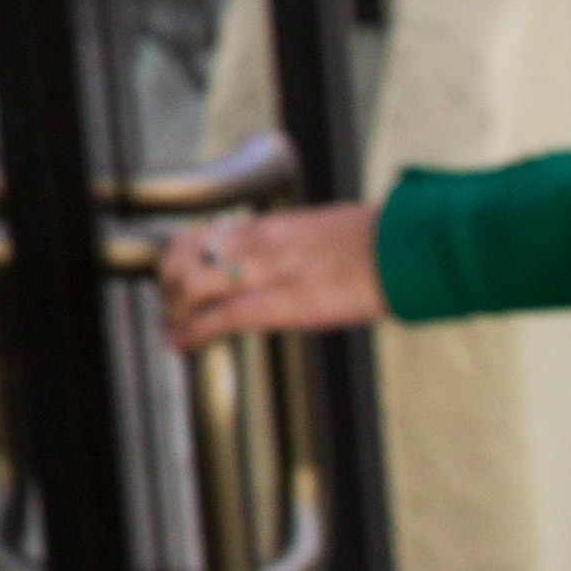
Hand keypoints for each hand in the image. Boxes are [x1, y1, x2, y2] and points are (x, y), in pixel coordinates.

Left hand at [158, 201, 380, 349]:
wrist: (404, 250)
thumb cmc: (370, 244)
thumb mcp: (315, 232)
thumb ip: (284, 244)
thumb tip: (267, 258)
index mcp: (267, 226)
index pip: (199, 235)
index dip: (175, 259)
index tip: (171, 278)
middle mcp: (259, 243)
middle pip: (184, 257)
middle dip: (167, 286)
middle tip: (170, 308)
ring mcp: (270, 271)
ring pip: (194, 285)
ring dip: (175, 311)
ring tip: (174, 330)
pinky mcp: (287, 303)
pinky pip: (225, 316)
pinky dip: (194, 332)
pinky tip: (181, 344)